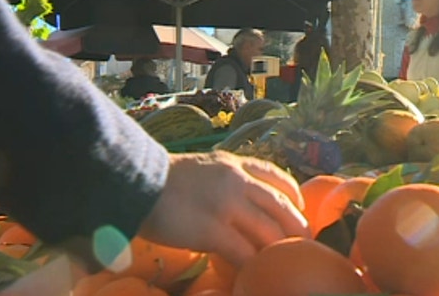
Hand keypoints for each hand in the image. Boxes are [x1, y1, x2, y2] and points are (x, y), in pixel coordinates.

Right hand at [138, 151, 308, 266]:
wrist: (134, 181)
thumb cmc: (164, 179)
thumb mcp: (204, 168)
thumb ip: (227, 179)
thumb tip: (242, 203)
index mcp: (235, 165)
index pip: (277, 177)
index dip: (294, 196)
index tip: (300, 210)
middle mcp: (236, 182)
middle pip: (281, 206)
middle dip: (297, 227)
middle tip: (304, 243)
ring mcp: (226, 206)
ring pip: (268, 231)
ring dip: (280, 249)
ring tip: (285, 263)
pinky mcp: (212, 231)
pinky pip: (243, 253)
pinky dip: (253, 265)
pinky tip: (256, 274)